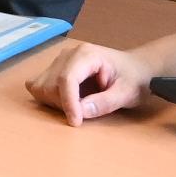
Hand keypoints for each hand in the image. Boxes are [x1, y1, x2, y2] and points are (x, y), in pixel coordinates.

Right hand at [30, 42, 150, 124]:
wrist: (136, 69)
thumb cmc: (134, 79)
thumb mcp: (127, 93)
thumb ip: (105, 102)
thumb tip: (81, 112)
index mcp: (86, 55)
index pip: (66, 79)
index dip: (68, 103)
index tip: (76, 122)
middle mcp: (68, 54)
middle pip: (51, 84)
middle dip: (64, 104)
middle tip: (85, 112)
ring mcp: (59, 61)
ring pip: (42, 86)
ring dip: (56, 103)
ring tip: (79, 104)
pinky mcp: (55, 69)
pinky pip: (38, 85)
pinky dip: (48, 98)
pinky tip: (67, 100)